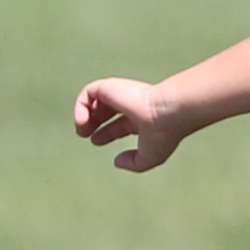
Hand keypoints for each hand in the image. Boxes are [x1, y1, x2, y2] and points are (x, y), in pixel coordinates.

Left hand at [72, 77, 197, 172]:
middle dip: (92, 121)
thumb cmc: (163, 134)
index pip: (121, 122)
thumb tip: (116, 161)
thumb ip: (134, 163)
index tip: (95, 141)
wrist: (168, 111)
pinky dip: (81, 107)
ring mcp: (121, 94)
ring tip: (82, 129)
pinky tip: (83, 123)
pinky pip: (88, 93)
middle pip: (106, 109)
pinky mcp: (110, 87)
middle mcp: (131, 104)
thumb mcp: (150, 157)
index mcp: (142, 118)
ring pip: (95, 98)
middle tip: (84, 134)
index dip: (106, 132)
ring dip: (84, 114)